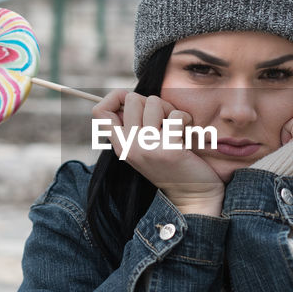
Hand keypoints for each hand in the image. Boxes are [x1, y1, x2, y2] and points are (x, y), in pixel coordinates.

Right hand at [91, 89, 224, 213]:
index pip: (99, 111)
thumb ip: (133, 125)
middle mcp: (128, 147)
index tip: (133, 101)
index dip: (116, 97)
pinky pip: (176, 116)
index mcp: (120, 146)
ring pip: (153, 102)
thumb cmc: (173, 165)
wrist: (193, 196)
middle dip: (152, 102)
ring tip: (176, 128)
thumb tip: (128, 95)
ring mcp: (146, 149)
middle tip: (164, 120)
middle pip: (131, 99)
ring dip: (170, 110)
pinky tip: (187, 132)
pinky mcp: (167, 150)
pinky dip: (185, 118)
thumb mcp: (145, 146)